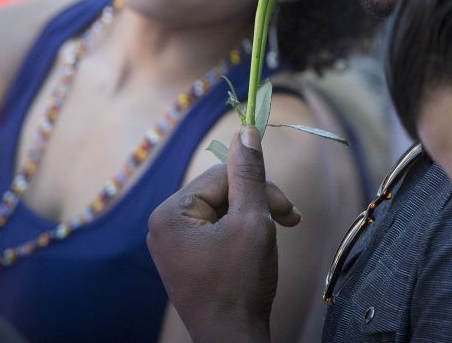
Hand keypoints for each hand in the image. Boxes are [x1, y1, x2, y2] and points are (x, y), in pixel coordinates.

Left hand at [147, 126, 301, 341]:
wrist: (232, 337)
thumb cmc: (241, 282)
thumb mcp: (252, 221)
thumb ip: (250, 174)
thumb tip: (246, 130)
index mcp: (170, 213)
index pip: (222, 176)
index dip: (259, 187)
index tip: (288, 209)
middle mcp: (162, 224)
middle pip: (221, 191)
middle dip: (258, 203)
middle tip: (289, 221)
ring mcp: (171, 243)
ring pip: (222, 209)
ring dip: (254, 217)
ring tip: (276, 235)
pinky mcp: (184, 258)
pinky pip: (215, 229)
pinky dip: (241, 232)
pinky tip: (258, 246)